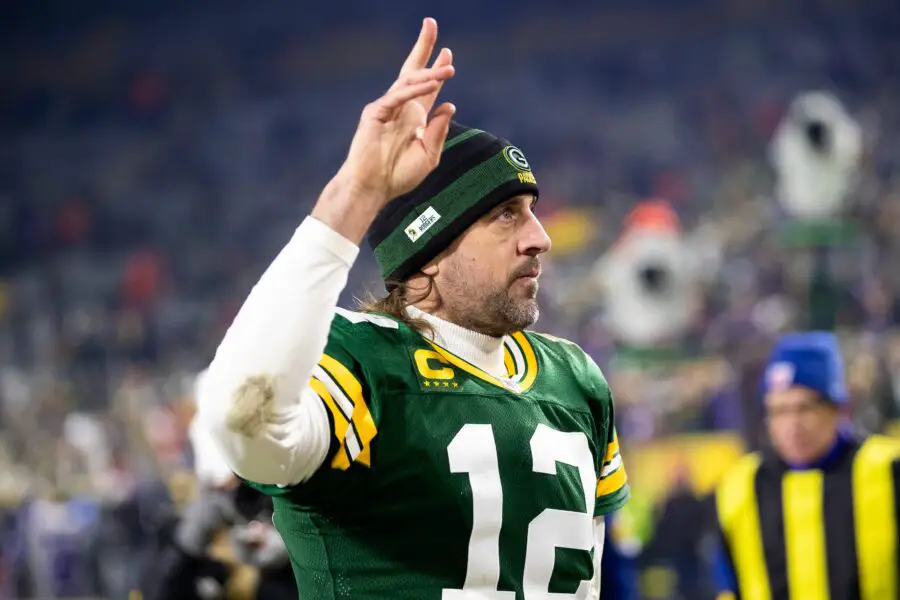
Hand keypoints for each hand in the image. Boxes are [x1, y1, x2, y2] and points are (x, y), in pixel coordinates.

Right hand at [338, 17, 455, 206]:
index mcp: (414, 118)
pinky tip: (431, 83)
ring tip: (449, 66)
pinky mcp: (375, 113)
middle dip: (423, 47)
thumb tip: (450, 105)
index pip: (427, 88)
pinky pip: (398, 96)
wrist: (375, 188)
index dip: (437, 70)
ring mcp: (387, 108)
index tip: (448, 53)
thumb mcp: (428, 154)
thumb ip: (438, 131)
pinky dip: (414, 90)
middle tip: (431, 23)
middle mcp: (401, 108)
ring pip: (409, 81)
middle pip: (413, 71)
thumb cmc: (399, 176)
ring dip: (430, 72)